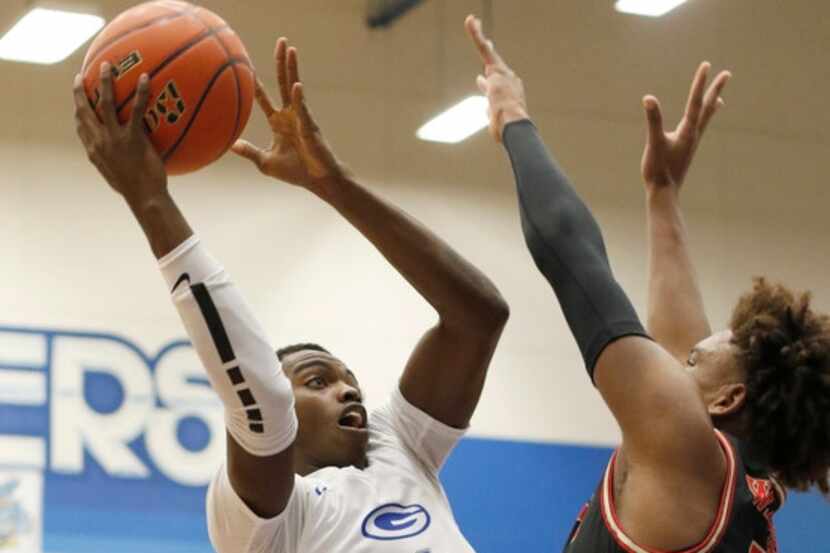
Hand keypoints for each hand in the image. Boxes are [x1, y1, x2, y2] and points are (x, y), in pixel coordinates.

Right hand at [73, 63, 166, 207]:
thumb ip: (117, 161)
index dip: (78, 111)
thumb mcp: (119, 176)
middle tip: (82, 76)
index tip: (78, 100)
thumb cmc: (137, 191)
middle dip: (80, 91)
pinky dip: (140, 92)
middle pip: (84, 110)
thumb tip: (125, 155)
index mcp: (94, 152)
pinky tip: (145, 78)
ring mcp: (114, 138)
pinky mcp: (133, 138)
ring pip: (104, 103)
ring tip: (108, 65)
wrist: (144, 198)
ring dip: (105, 81)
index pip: (81, 127)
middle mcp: (99, 142)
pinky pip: (136, 109)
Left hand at [232, 38, 344, 191]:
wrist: (319, 181)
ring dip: (292, 69)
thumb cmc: (296, 172)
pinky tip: (296, 85)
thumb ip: (249, 152)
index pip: (264, 98)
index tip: (246, 67)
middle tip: (280, 41)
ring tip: (291, 49)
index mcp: (279, 122)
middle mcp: (291, 115)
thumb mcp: (266, 162)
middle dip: (281, 62)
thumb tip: (230, 145)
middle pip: (284, 83)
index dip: (256, 84)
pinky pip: (303, 110)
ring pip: (295, 88)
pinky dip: (299, 98)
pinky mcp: (310, 127)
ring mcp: (302, 118)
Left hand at [465, 15, 527, 142]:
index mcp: (509, 93)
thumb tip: (484, 105)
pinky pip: (483, 48)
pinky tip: (470, 21)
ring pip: (485, 51)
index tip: (481, 78)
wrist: (514, 124)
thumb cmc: (507, 128)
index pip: (496, 83)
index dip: (488, 81)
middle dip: (484, 49)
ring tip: (470, 21)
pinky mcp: (494, 67)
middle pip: (493, 62)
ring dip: (476, 35)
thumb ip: (489, 109)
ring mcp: (502, 72)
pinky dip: (475, 34)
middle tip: (480, 37)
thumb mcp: (495, 119)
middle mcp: (508, 79)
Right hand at [641, 62, 730, 193]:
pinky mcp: (687, 149)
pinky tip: (699, 124)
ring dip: (712, 105)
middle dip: (715, 89)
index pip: (695, 102)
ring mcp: (691, 142)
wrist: (665, 193)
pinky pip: (698, 129)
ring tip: (720, 97)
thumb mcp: (653, 142)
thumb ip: (653, 120)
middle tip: (726, 74)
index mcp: (688, 131)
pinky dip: (703, 121)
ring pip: (705, 119)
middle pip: (707, 107)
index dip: (700, 83)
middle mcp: (694, 134)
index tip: (706, 65)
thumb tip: (648, 99)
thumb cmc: (658, 169)